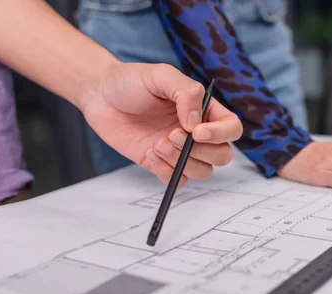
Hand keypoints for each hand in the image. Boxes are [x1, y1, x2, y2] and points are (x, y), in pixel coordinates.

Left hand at [80, 62, 241, 184]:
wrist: (99, 95)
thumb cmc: (131, 81)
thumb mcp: (162, 75)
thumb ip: (186, 94)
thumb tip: (196, 124)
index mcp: (204, 110)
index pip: (231, 128)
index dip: (221, 134)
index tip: (196, 131)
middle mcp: (196, 132)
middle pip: (222, 156)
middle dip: (201, 152)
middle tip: (171, 136)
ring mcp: (180, 150)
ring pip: (202, 171)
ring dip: (182, 162)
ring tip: (158, 143)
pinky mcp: (161, 164)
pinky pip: (177, 180)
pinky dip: (167, 172)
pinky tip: (149, 152)